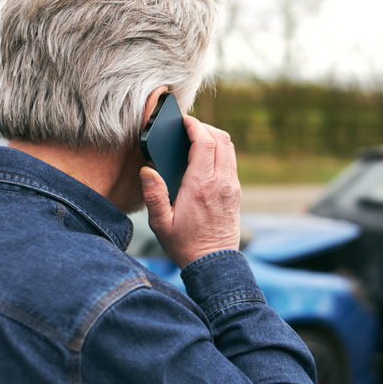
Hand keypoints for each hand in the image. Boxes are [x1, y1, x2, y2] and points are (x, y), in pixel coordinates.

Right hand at [140, 116, 240, 268]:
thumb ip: (154, 196)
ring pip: (229, 148)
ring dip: (214, 137)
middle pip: (221, 139)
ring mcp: (231, 186)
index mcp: (201, 185)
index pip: (204, 142)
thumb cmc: (185, 244)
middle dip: (204, 126)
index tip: (183, 120)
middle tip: (188, 127)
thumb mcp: (160, 224)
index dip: (194, 125)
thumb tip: (147, 171)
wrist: (212, 263)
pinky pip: (231, 161)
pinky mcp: (235, 192)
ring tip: (196, 138)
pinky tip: (205, 157)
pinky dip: (220, 151)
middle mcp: (220, 182)